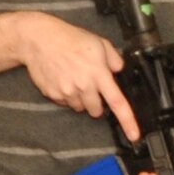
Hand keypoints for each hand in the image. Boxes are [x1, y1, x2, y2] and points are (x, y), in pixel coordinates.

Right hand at [10, 13, 139, 140]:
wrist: (39, 39)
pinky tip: (63, 79)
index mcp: (98, 73)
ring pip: (80, 108)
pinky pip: (65, 103)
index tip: (134, 135)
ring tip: (75, 79)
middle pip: (96, 111)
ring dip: (81, 99)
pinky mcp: (53, 94)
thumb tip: (118, 70)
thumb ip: (114, 59)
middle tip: (91, 87)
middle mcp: (83, 86)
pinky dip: (67, 96)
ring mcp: (66, 92)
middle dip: (97, 103)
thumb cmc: (70, 39)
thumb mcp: (99, 42)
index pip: (117, 102)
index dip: (127, 121)